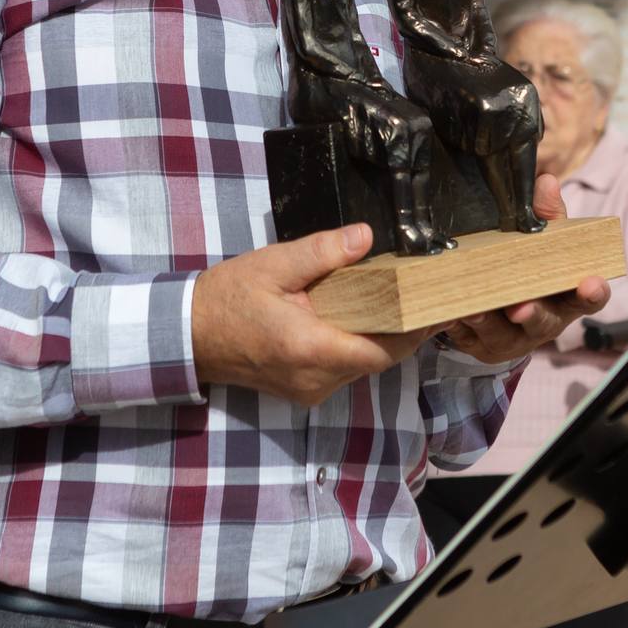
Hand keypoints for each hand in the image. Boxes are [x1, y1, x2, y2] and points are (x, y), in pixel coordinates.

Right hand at [192, 224, 437, 405]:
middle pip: (377, 359)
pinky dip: (356, 346)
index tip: (438, 307)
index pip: (383, 351)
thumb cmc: (228, 298)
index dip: (415, 331)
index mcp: (311, 349)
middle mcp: (316, 379)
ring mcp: (309, 390)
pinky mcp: (304, 391)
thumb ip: (322, 252)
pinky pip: (343, 369)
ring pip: (361, 366)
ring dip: (378, 338)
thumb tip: (365, 237)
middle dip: (401, 331)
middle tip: (422, 296)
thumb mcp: (274, 264)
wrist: (189, 336)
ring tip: (397, 302)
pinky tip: (359, 318)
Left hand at [441, 173, 610, 363]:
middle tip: (522, 307)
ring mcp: (511, 339)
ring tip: (473, 308)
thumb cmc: (530, 269)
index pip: (588, 299)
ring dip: (487, 321)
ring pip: (500, 333)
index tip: (592, 283)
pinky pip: (465, 338)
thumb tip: (546, 182)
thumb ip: (547, 216)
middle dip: (533, 314)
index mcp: (565, 298)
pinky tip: (446, 313)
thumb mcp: (543, 243)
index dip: (593, 293)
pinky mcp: (479, 345)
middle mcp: (543, 324)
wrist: (498, 310)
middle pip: (543, 322)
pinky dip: (455, 325)